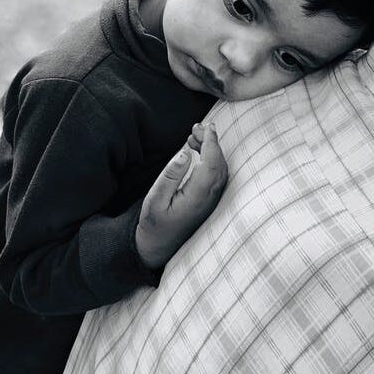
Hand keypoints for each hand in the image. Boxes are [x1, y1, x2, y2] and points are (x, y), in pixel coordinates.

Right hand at [135, 123, 227, 269]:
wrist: (157, 247)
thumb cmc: (154, 223)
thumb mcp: (154, 199)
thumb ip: (170, 175)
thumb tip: (185, 152)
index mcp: (197, 197)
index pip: (213, 164)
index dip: (212, 143)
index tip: (206, 127)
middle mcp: (210, 198)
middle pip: (219, 163)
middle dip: (211, 141)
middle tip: (196, 127)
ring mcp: (211, 200)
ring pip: (220, 168)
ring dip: (211, 149)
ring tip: (194, 135)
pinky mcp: (209, 200)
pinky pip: (216, 174)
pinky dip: (210, 158)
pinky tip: (196, 151)